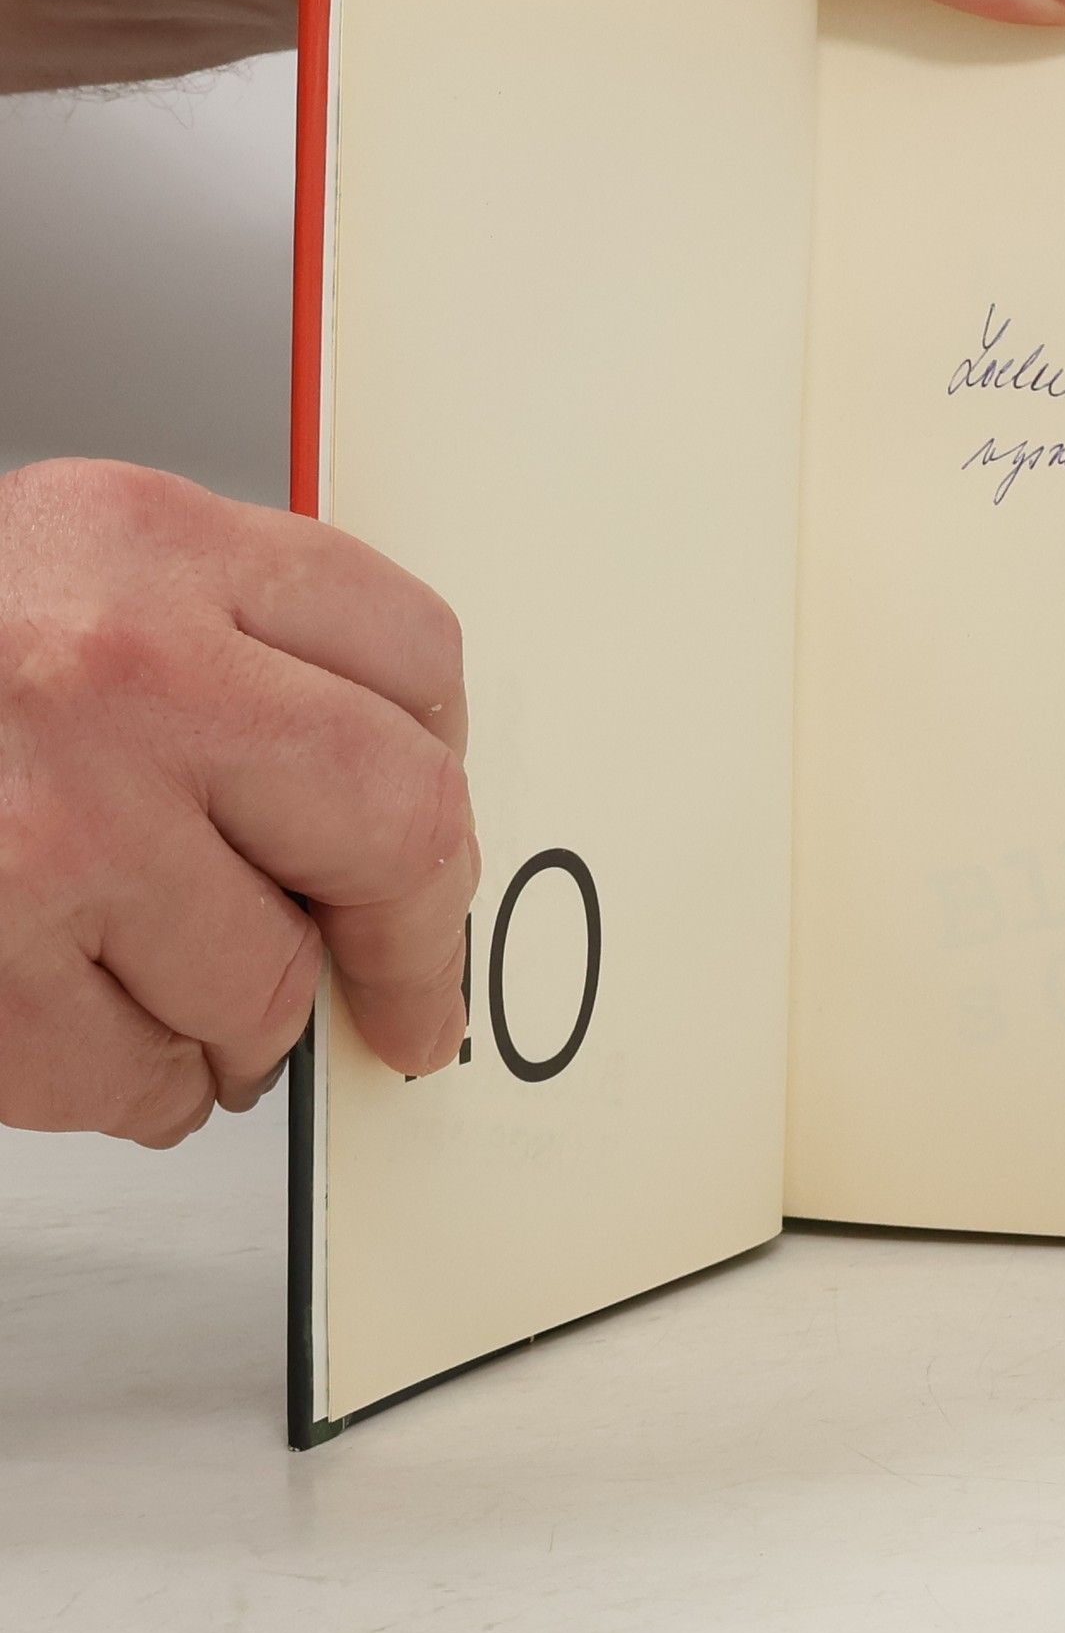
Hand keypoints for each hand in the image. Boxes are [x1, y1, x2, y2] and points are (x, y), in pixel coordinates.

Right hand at [0, 460, 477, 1145]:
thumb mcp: (71, 584)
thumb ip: (232, 660)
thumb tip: (391, 807)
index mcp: (151, 545)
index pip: (415, 658)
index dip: (447, 772)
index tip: (440, 849)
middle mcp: (113, 670)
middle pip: (397, 822)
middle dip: (412, 937)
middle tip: (404, 994)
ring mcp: (49, 824)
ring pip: (270, 981)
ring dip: (249, 1024)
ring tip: (182, 993)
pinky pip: (146, 1078)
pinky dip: (147, 1087)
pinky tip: (99, 1034)